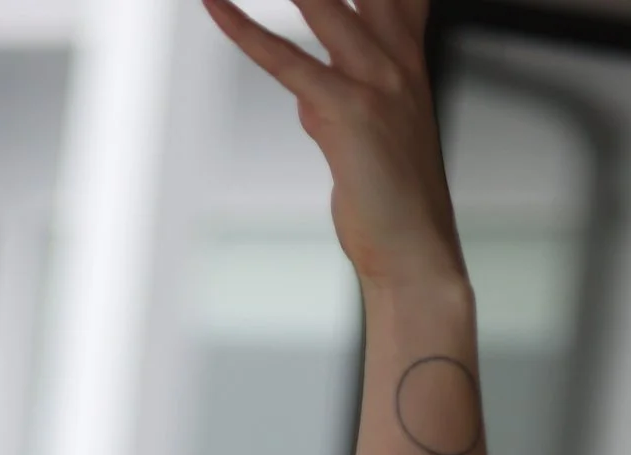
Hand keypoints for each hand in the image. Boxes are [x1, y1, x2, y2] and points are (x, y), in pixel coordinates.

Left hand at [200, 0, 463, 293]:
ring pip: (324, 3)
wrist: (413, 253)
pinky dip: (246, 30)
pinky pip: (287, 60)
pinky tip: (216, 4)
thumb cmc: (388, 202)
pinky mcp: (347, 112)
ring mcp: (376, 80)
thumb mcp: (357, 140)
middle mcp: (398, 56)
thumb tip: (305, 95)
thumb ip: (330, 104)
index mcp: (407, 55)